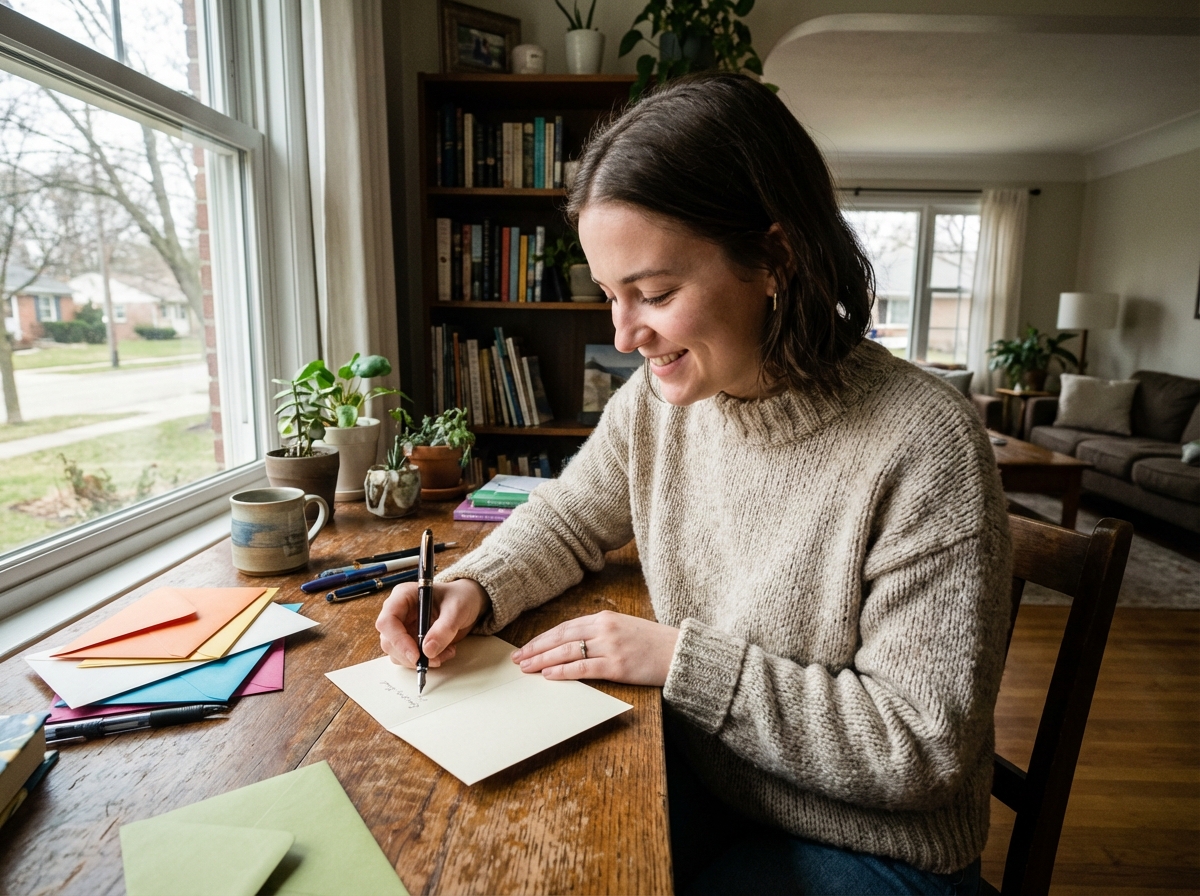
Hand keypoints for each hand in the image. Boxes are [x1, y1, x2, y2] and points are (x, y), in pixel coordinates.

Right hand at [376, 578, 489, 668]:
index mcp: (403, 596)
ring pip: (397, 653)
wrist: (467, 602)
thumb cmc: (460, 597)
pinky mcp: (409, 640)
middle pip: (389, 641)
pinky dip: (426, 661)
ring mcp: (402, 627)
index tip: (416, 655)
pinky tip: (444, 652)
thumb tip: (428, 650)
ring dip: (420, 660)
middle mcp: (398, 612)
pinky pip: (409, 657)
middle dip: (411, 655)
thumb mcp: (457, 609)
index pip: (387, 621)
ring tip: (446, 651)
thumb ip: (444, 628)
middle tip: (435, 659)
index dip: (398, 640)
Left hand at [511, 611, 679, 686]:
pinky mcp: (617, 666)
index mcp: (605, 617)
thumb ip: (600, 631)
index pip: (565, 627)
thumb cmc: (653, 642)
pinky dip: (563, 671)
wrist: (680, 652)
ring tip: (526, 668)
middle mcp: (604, 629)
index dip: (543, 638)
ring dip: (543, 660)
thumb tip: (574, 643)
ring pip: (567, 652)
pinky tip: (548, 675)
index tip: (527, 646)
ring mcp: (610, 647)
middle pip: (561, 637)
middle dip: (536, 648)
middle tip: (517, 658)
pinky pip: (583, 668)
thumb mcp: (624, 627)